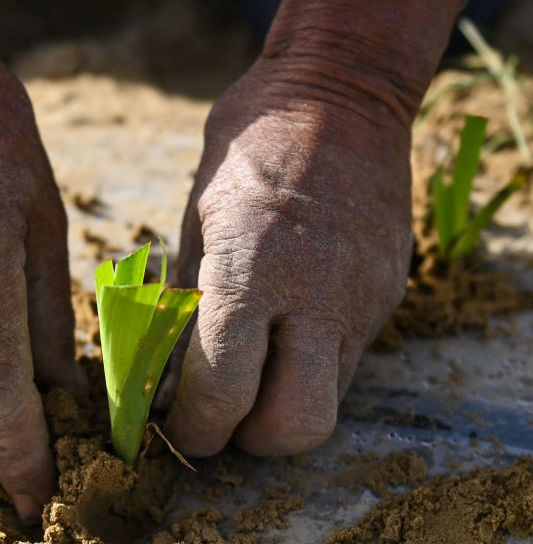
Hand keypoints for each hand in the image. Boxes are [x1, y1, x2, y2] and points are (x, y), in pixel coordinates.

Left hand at [166, 57, 415, 455]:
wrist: (339, 98)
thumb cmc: (248, 152)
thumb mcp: (195, 222)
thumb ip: (186, 308)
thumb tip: (164, 379)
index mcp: (252, 273)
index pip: (225, 392)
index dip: (195, 428)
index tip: (178, 429)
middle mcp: (317, 298)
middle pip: (295, 426)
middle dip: (250, 440)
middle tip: (220, 419)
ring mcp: (361, 301)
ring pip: (329, 404)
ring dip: (280, 411)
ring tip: (248, 380)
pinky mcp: (386, 298)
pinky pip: (345, 364)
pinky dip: (307, 372)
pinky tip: (283, 337)